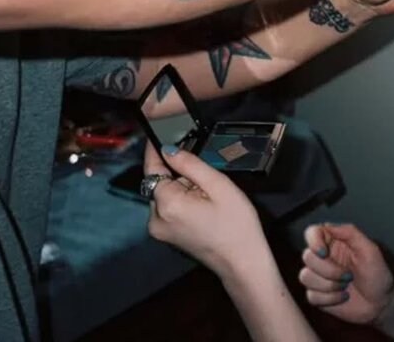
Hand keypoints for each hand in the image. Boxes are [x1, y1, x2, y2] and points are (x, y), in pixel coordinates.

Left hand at [144, 141, 265, 276]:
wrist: (241, 262)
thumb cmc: (235, 223)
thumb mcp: (218, 185)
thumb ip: (191, 164)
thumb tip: (168, 148)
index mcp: (167, 204)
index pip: (153, 168)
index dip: (154, 148)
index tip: (157, 131)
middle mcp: (155, 218)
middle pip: (160, 181)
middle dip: (179, 173)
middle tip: (205, 177)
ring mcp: (159, 230)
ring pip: (165, 194)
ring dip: (182, 187)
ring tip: (209, 195)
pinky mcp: (166, 236)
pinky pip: (169, 207)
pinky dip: (182, 200)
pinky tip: (203, 206)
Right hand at [299, 221, 393, 325]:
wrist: (380, 303)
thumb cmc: (377, 274)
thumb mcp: (369, 249)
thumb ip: (350, 233)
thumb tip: (328, 225)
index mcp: (334, 241)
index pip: (312, 233)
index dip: (313, 241)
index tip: (324, 253)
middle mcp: (323, 257)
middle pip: (307, 257)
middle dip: (329, 270)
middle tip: (348, 275)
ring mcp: (319, 277)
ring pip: (305, 277)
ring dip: (328, 285)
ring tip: (345, 286)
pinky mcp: (318, 295)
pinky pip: (311, 296)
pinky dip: (329, 299)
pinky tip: (342, 297)